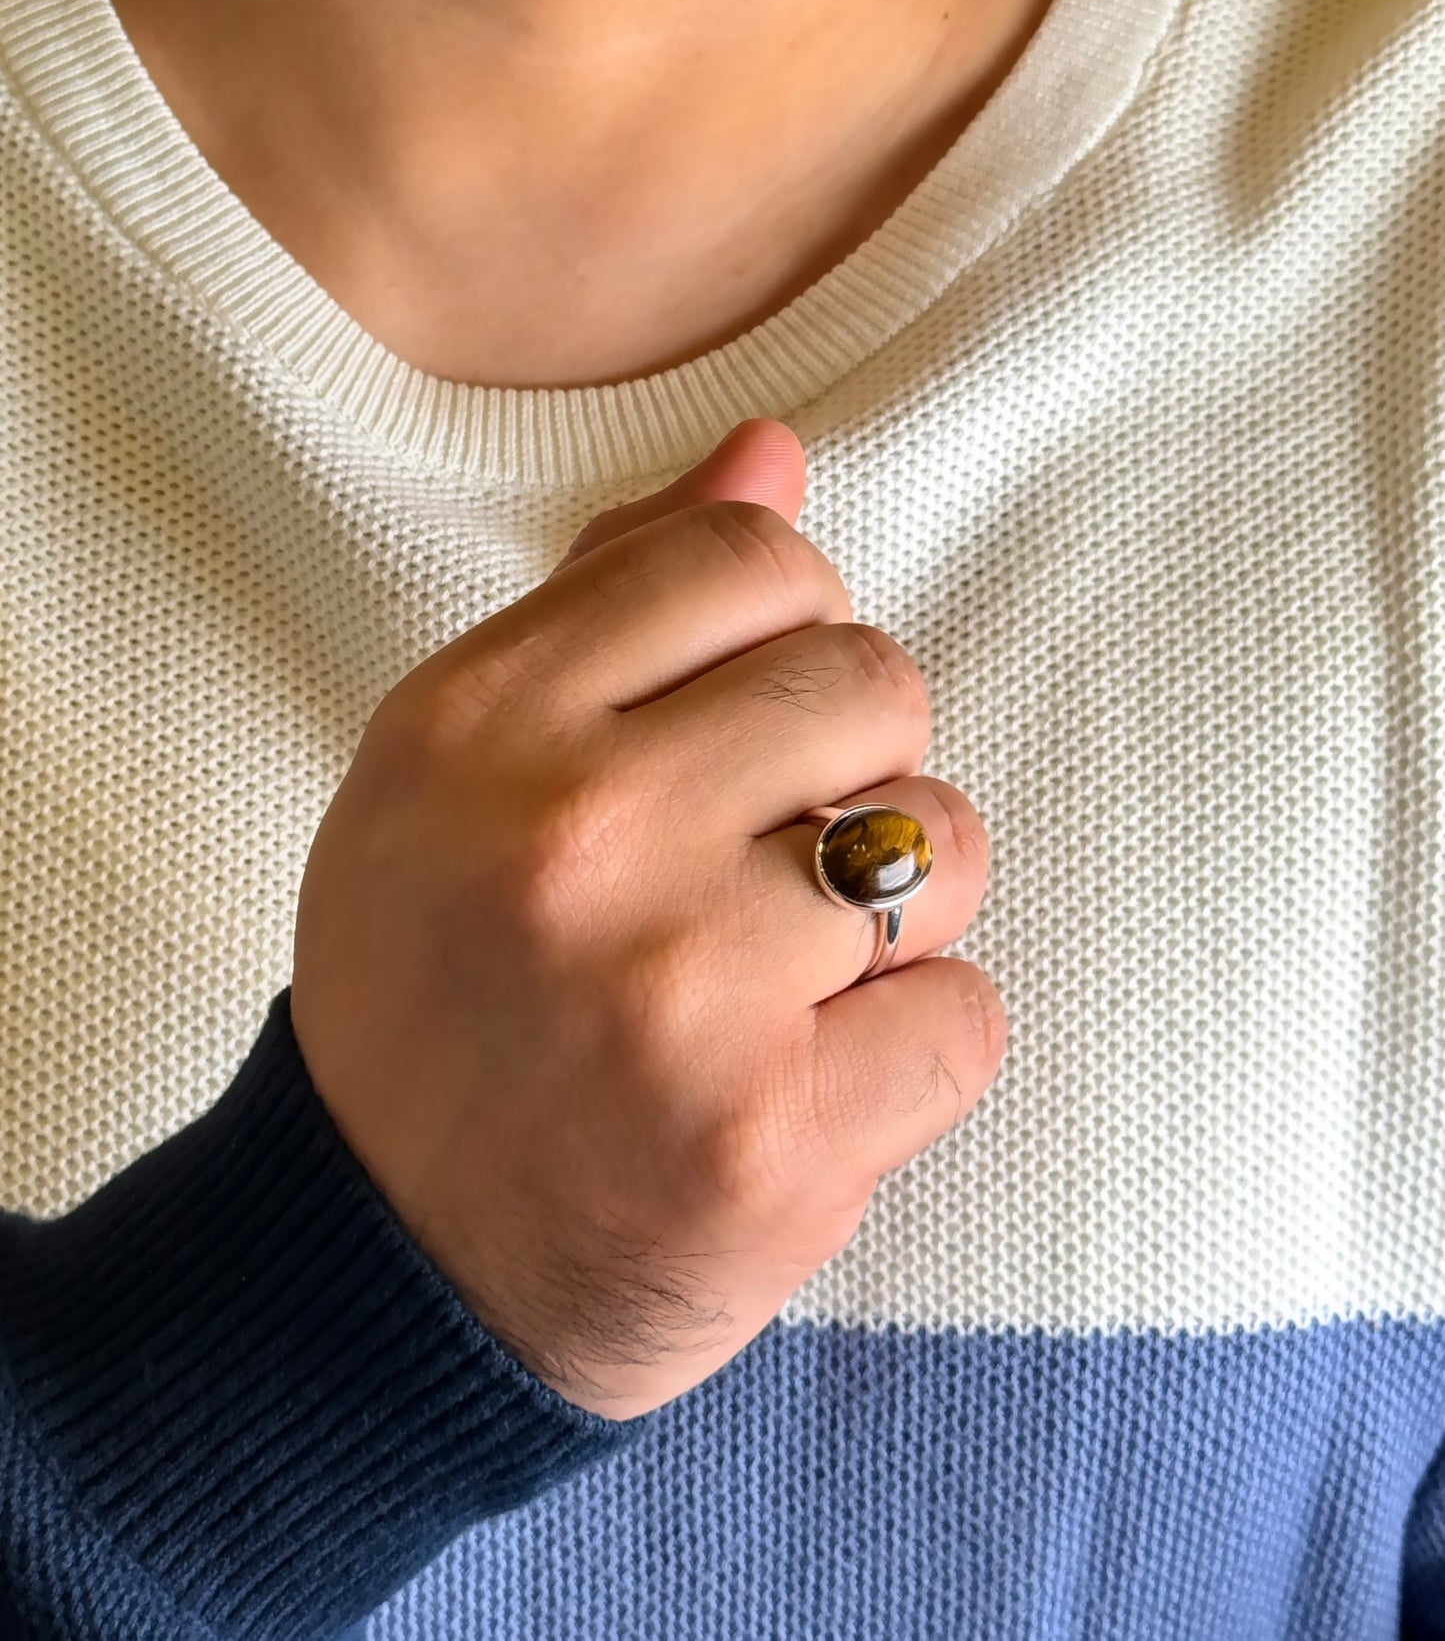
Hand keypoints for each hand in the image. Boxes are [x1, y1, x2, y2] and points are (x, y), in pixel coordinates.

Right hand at [289, 417, 1002, 1420]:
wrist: (390, 1267)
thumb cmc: (435, 989)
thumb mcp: (453, 765)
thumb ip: (612, 594)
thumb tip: (776, 449)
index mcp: (483, 721)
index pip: (752, 556)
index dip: (783, 628)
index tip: (740, 718)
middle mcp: (580, 836)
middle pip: (873, 683)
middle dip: (846, 763)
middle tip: (761, 857)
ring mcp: (682, 990)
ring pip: (941, 844)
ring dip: (892, 907)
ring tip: (786, 971)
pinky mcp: (776, 1139)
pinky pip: (968, 1015)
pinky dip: (911, 1050)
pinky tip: (806, 1078)